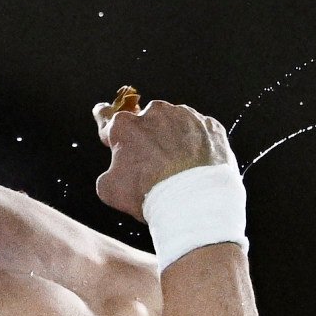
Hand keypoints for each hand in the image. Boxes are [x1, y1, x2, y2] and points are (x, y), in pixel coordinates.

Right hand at [88, 87, 232, 218]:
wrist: (196, 203)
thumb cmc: (150, 196)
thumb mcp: (111, 190)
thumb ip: (109, 171)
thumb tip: (116, 170)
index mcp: (126, 126)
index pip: (107, 116)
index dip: (104, 119)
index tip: (104, 114)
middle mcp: (155, 112)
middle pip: (146, 120)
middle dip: (147, 136)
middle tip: (153, 164)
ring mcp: (186, 116)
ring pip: (176, 123)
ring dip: (174, 138)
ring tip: (180, 168)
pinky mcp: (211, 126)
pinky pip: (201, 132)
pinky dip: (199, 144)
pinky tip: (197, 164)